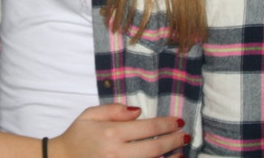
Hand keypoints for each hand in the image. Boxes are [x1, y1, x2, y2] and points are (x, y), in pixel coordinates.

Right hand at [49, 104, 189, 157]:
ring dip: (170, 157)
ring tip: (181, 151)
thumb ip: (113, 110)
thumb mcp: (90, 114)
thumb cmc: (78, 135)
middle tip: (185, 136)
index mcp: (111, 132)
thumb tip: (138, 111)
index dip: (166, 124)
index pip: (147, 127)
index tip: (178, 122)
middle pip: (154, 147)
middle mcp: (117, 152)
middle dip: (173, 141)